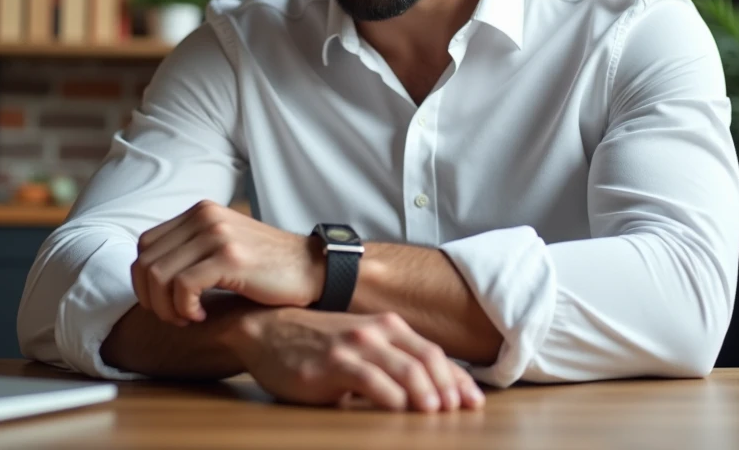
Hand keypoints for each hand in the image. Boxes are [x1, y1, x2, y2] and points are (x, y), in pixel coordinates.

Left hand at [131, 200, 322, 325]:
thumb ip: (192, 250)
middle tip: (175, 316)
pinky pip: (182, 286)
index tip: (167, 302)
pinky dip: (184, 309)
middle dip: (152, 298)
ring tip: (188, 318)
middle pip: (145, 262)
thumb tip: (150, 275)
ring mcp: (217, 234)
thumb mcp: (224, 245)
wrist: (313, 270)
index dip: (146, 280)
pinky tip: (202, 317)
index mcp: (200, 212)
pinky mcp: (230, 258)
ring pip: (159, 276)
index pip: (145, 245)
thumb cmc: (268, 268)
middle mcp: (205, 216)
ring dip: (166, 308)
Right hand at [229, 307, 485, 411]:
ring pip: (404, 369)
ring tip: (437, 412)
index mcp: (387, 327)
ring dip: (425, 392)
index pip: (433, 353)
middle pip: (427, 360)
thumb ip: (388, 362)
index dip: (457, 378)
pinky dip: (391, 396)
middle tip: (461, 411)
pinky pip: (371, 380)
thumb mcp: (358, 347)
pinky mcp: (333, 363)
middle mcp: (376, 331)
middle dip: (449, 387)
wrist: (265, 330)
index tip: (473, 401)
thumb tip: (428, 392)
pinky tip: (400, 410)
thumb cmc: (315, 344)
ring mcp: (355, 345)